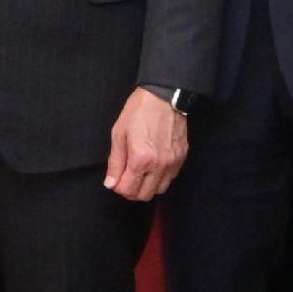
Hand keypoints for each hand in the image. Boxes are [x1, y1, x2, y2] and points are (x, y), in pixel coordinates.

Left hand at [105, 87, 189, 201]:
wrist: (164, 96)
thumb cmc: (139, 111)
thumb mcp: (119, 134)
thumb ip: (115, 162)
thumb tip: (111, 183)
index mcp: (141, 159)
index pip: (128, 190)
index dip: (118, 187)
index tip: (115, 179)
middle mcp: (159, 165)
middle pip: (144, 195)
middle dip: (132, 190)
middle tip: (126, 178)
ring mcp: (173, 163)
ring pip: (159, 190)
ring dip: (147, 186)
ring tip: (140, 172)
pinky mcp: (182, 158)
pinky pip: (170, 179)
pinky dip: (159, 178)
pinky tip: (153, 166)